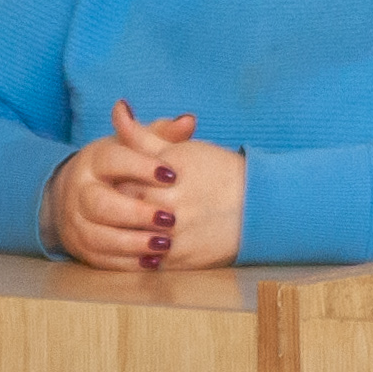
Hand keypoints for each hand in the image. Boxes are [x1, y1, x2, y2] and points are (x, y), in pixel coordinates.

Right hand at [44, 102, 194, 269]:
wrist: (79, 193)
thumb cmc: (122, 166)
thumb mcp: (137, 146)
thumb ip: (163, 134)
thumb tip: (189, 121)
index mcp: (94, 160)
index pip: (113, 160)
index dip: (141, 167)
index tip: (172, 175)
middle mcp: (79, 190)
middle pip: (100, 203)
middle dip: (136, 212)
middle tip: (171, 218)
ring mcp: (76, 221)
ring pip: (98, 235)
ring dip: (132, 242)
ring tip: (165, 244)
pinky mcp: (80, 247)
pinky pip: (100, 259)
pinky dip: (126, 263)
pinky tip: (154, 263)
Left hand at [100, 100, 247, 269]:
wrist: (259, 202)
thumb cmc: (218, 171)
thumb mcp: (181, 149)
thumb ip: (142, 135)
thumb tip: (118, 108)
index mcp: (163, 176)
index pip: (119, 183)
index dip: (113, 185)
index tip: (117, 186)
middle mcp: (167, 206)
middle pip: (122, 213)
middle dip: (117, 212)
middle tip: (120, 210)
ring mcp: (174, 235)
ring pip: (132, 241)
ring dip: (126, 237)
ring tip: (131, 230)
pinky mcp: (181, 259)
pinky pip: (148, 263)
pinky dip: (140, 258)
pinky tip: (143, 249)